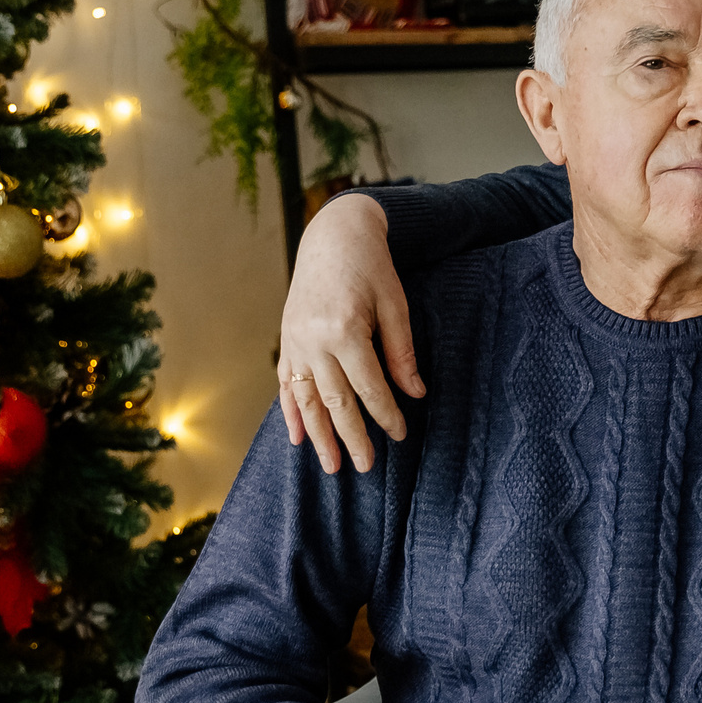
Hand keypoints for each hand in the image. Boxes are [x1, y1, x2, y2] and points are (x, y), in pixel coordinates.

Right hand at [277, 194, 423, 474]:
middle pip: (334, 401)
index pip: (368, 386)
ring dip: (318, 436)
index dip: (385, 414)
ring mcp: (295, 342)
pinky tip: (297, 437)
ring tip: (331, 466)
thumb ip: (401, 351)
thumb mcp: (395, 304)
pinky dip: (290, 412)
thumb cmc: (371, 266)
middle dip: (351, 437)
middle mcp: (313, 340)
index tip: (400, 435)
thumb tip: (415, 393)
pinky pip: (286, 384)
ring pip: (306, 399)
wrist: (333, 234)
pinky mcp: (287, 339)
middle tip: (365, 468)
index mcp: (343, 329)